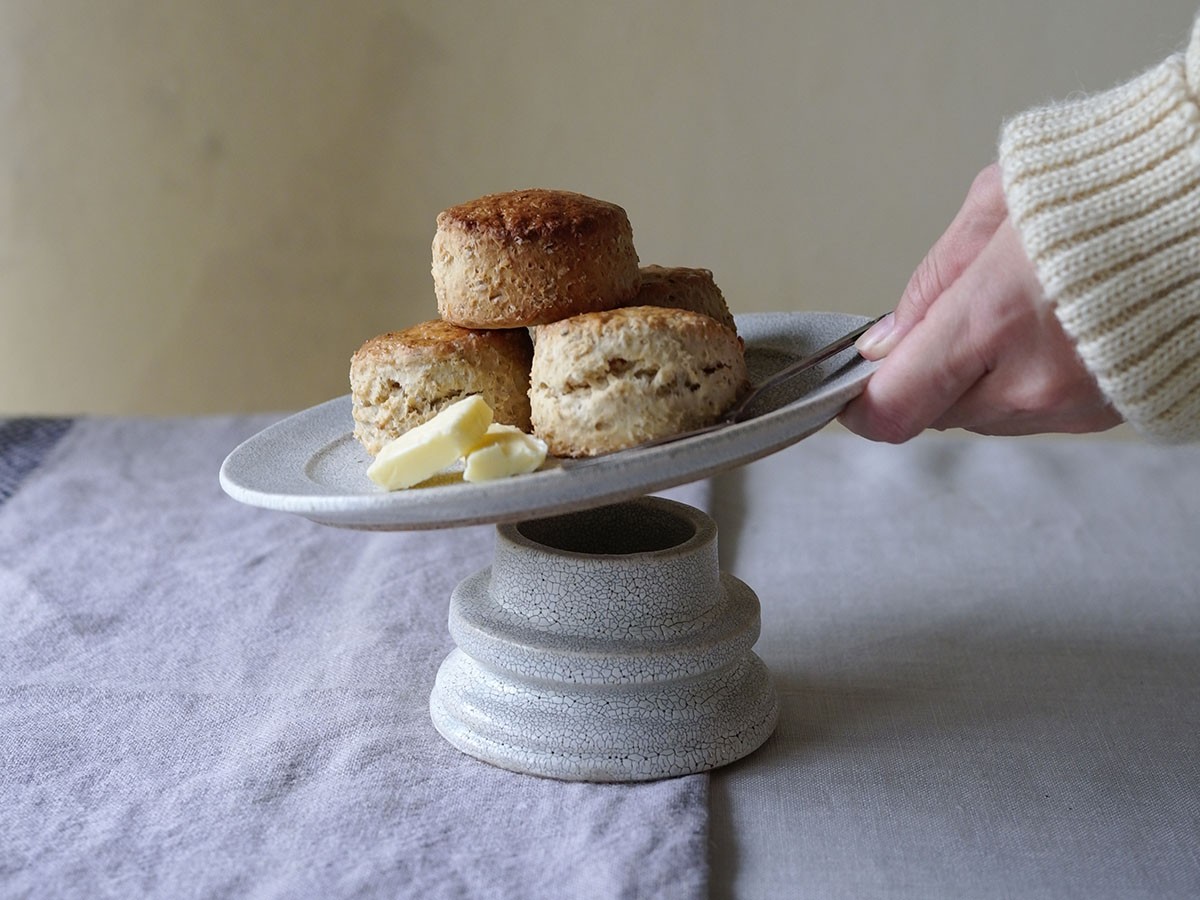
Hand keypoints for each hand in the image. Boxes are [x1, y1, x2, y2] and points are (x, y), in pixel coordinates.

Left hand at [838, 164, 1121, 441]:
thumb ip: (929, 282)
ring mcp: (1073, 404)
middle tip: (957, 317)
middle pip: (935, 412)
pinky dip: (1025, 382)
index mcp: (991, 319)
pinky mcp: (1106, 413)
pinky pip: (1033, 414)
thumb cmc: (1108, 187)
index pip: (893, 406)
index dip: (860, 404)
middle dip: (928, 374)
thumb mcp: (993, 205)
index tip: (853, 386)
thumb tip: (883, 343)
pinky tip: (1052, 331)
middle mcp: (1030, 379)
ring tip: (1017, 313)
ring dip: (978, 378)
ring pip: (983, 417)